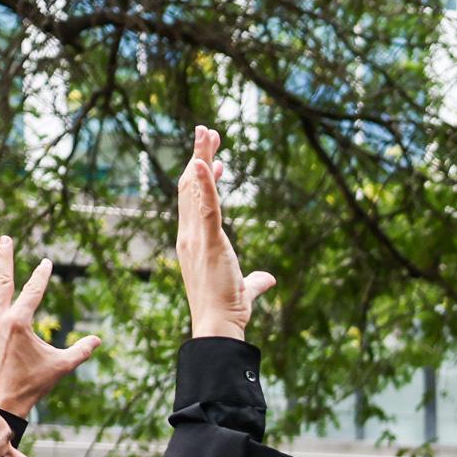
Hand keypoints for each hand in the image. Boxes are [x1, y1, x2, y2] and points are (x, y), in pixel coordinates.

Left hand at [0, 234, 99, 414]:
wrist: (2, 402)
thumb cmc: (34, 384)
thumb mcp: (62, 365)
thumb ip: (81, 350)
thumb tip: (97, 340)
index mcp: (20, 322)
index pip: (33, 291)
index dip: (41, 276)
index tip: (46, 263)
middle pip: (3, 281)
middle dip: (5, 258)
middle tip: (6, 238)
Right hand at [175, 126, 271, 339]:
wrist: (218, 324)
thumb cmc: (226, 308)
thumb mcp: (244, 287)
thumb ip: (255, 281)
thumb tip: (267, 279)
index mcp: (194, 242)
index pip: (196, 203)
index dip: (203, 180)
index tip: (215, 161)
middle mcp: (189, 234)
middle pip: (191, 187)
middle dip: (199, 156)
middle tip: (207, 131)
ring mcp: (196, 236)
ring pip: (197, 188)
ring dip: (201, 157)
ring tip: (207, 131)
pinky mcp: (210, 241)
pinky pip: (206, 206)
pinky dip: (204, 182)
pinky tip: (205, 161)